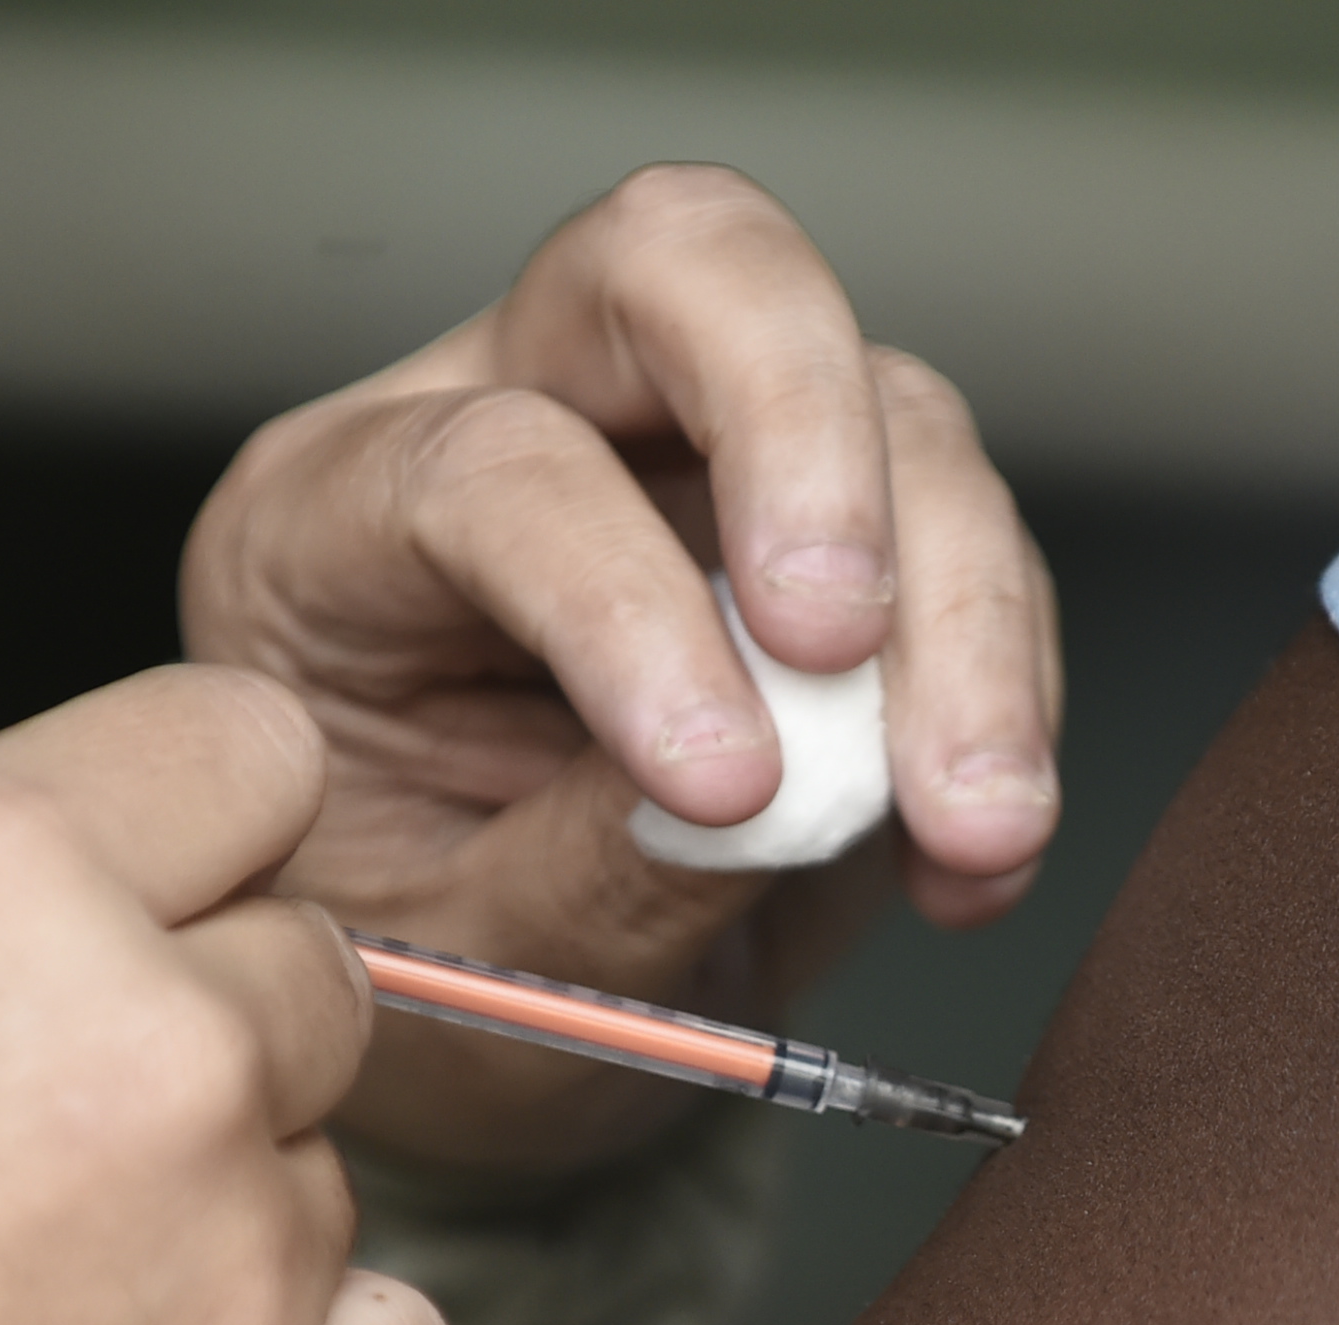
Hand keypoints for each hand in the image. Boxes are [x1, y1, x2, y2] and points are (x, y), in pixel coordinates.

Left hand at [183, 164, 1063, 1176]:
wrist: (509, 1043)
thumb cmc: (431, 980)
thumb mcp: (464, 973)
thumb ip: (602, 877)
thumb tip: (784, 789)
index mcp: (333, 526)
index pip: (493, 465)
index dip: (618, 603)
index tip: (719, 785)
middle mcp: (515, 423)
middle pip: (678, 269)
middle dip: (802, 432)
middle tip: (849, 642)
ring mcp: (695, 459)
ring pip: (883, 403)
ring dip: (960, 613)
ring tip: (972, 826)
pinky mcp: (841, 529)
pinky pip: (970, 539)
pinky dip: (1005, 690)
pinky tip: (971, 853)